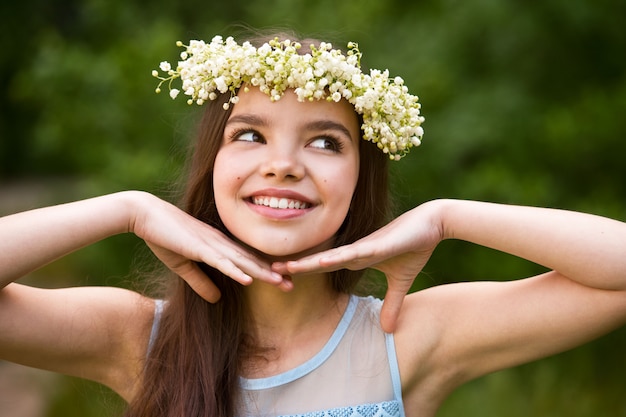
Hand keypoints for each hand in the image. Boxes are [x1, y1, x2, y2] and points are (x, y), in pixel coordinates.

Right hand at [129, 192, 289, 301]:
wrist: (144, 214)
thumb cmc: (163, 237)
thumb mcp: (183, 266)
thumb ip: (200, 281)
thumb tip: (216, 299)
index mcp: (218, 245)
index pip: (246, 260)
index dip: (265, 271)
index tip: (283, 282)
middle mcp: (220, 242)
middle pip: (250, 260)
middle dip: (272, 273)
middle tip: (292, 285)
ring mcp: (211, 244)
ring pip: (241, 261)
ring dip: (261, 272)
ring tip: (280, 283)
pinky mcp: (197, 247)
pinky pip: (220, 261)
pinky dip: (234, 270)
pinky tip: (248, 280)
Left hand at [272, 203, 442, 331]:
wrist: (433, 223)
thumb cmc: (414, 246)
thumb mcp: (401, 282)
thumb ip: (392, 303)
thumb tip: (389, 330)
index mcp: (356, 257)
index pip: (324, 265)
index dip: (304, 271)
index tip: (282, 278)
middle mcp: (354, 250)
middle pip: (319, 260)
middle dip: (296, 267)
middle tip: (269, 271)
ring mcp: (364, 246)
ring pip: (329, 256)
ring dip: (308, 262)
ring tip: (285, 268)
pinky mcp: (377, 244)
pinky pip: (353, 252)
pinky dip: (337, 257)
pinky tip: (321, 262)